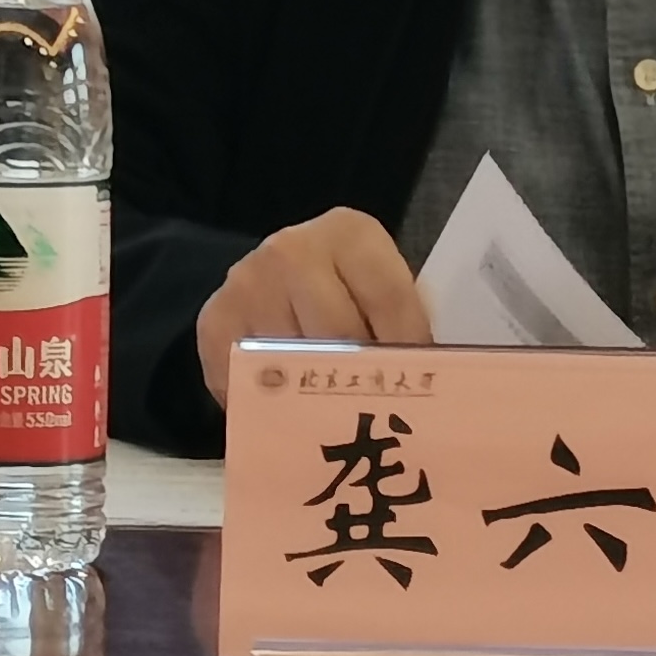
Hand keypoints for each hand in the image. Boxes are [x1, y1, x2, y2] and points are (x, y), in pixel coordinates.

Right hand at [196, 208, 428, 407]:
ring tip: (338, 422)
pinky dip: (271, 408)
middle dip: (363, 381)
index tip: (419, 391)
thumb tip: (441, 380)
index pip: (390, 298)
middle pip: (338, 335)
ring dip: (316, 401)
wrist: (277, 273)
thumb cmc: (347, 289)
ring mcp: (248, 283)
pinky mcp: (214, 321)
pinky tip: (292, 414)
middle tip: (380, 417)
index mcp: (350, 233)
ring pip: (293, 365)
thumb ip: (406, 318)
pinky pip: (248, 384)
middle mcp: (292, 249)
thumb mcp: (380, 286)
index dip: (409, 352)